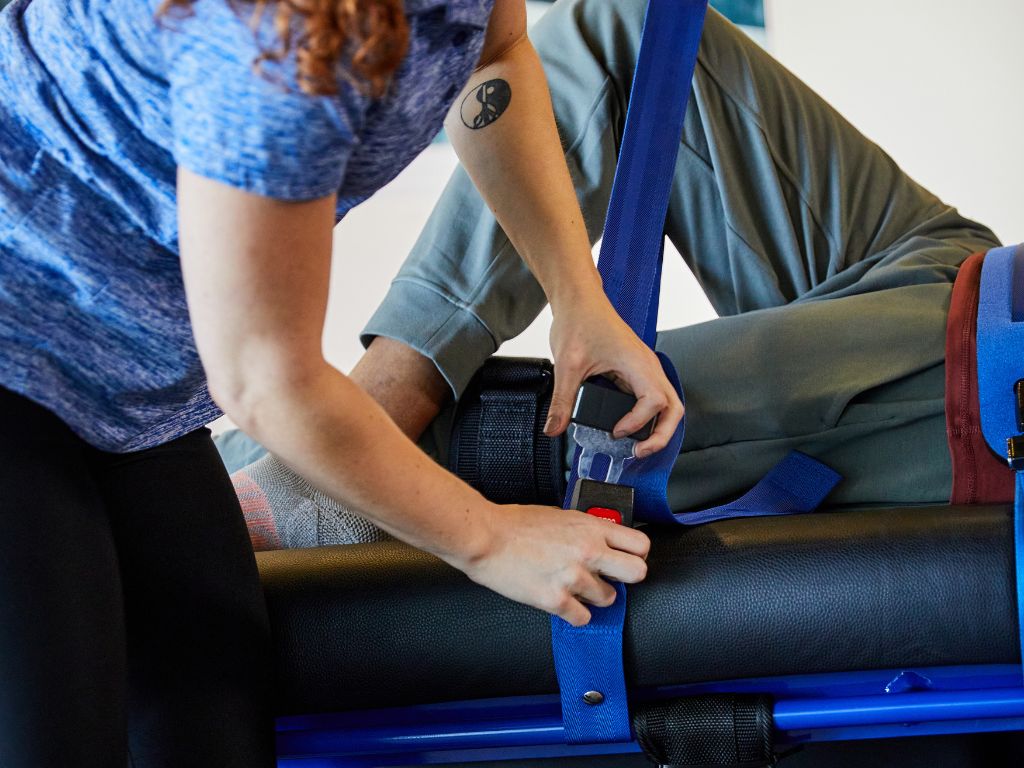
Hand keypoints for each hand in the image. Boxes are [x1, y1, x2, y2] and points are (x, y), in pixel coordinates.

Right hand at [458, 503, 650, 625]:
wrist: (484, 536)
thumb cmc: (514, 524)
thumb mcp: (560, 515)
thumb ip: (585, 529)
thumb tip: (600, 541)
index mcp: (590, 527)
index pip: (640, 545)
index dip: (635, 555)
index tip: (625, 559)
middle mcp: (588, 551)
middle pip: (637, 573)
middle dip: (625, 578)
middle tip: (610, 578)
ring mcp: (574, 577)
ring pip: (609, 599)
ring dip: (594, 596)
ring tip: (574, 588)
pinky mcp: (556, 599)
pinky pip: (583, 618)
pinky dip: (574, 614)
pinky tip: (563, 602)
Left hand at [545, 292, 683, 457]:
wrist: (579, 300)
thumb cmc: (580, 321)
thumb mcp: (567, 365)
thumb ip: (562, 401)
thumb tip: (554, 428)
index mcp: (638, 363)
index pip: (654, 402)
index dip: (638, 422)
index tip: (616, 431)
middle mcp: (648, 366)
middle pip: (673, 408)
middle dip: (661, 435)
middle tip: (639, 452)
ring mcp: (644, 368)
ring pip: (667, 404)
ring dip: (658, 427)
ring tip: (638, 446)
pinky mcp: (636, 370)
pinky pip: (653, 398)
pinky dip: (648, 416)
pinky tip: (629, 427)